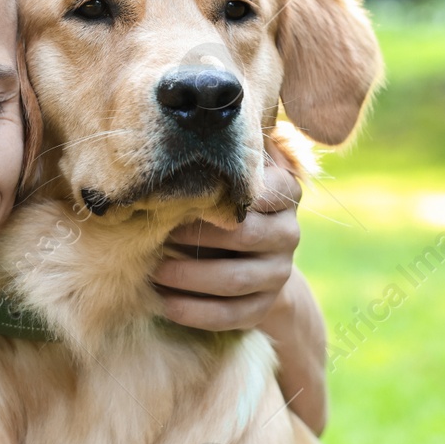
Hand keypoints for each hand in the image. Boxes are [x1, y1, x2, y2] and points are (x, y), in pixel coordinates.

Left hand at [152, 138, 302, 331]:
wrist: (251, 259)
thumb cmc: (225, 205)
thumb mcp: (229, 178)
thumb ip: (220, 159)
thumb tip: (182, 128)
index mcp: (284, 192)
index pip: (260, 190)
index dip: (220, 197)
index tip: (179, 197)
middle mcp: (288, 233)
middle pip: (244, 236)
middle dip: (196, 237)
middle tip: (158, 234)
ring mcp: (279, 273)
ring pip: (235, 280)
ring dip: (190, 278)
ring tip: (155, 272)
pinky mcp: (264, 307)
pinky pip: (231, 315)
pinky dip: (196, 312)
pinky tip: (166, 304)